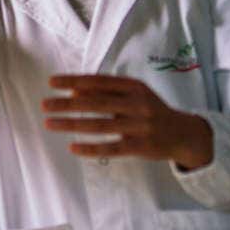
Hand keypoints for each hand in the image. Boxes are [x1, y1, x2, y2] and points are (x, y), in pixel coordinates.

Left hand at [42, 75, 213, 169]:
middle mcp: (138, 104)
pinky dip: (91, 148)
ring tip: (50, 123)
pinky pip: (112, 148)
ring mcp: (140, 126)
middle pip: (96, 103)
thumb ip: (106, 92)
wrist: (185, 134)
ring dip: (72, 124)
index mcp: (134, 87)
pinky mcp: (141, 146)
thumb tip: (73, 92)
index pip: (99, 81)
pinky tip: (72, 147)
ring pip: (100, 125)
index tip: (52, 83)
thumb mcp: (133, 95)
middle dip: (67, 104)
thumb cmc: (151, 111)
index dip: (74, 81)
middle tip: (44, 105)